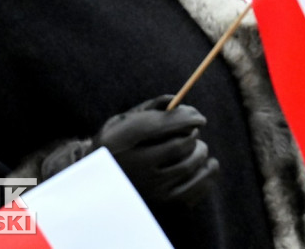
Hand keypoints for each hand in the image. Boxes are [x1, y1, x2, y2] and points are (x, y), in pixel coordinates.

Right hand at [94, 95, 219, 207]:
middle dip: (192, 134)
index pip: (165, 124)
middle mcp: (137, 166)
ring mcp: (151, 189)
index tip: (199, 117)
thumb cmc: (115, 148)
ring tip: (198, 149)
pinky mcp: (163, 204)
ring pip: (190, 164)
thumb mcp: (122, 123)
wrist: (96, 189)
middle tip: (193, 133)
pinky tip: (208, 165)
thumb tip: (176, 100)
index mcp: (124, 140)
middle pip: (181, 144)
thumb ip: (149, 110)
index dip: (188, 118)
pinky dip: (207, 173)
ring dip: (200, 152)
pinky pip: (196, 187)